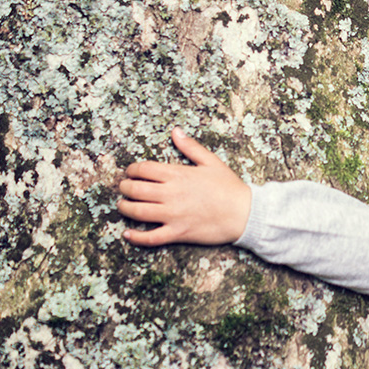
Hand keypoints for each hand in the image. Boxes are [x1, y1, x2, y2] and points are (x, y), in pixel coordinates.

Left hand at [117, 127, 250, 246]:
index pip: (144, 169)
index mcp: (178, 175)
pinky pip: (151, 237)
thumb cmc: (230, 187)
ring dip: (125, 208)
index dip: (132, 170)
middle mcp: (171, 194)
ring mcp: (173, 215)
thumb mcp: (211, 162)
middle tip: (125, 188)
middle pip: (135, 189)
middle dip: (125, 188)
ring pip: (137, 212)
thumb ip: (190, 147)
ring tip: (123, 206)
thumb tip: (175, 131)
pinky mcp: (178, 232)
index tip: (131, 172)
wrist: (246, 213)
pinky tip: (127, 234)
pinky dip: (136, 237)